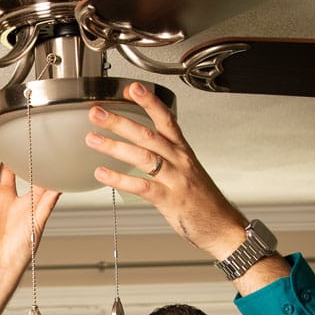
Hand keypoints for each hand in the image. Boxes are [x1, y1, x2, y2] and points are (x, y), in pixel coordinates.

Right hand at [0, 142, 60, 314]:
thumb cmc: (21, 251)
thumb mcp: (39, 222)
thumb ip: (48, 201)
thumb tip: (62, 184)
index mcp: (34, 204)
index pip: (43, 178)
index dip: (47, 163)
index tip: (55, 146)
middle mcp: (17, 198)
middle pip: (22, 170)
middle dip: (26, 153)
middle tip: (31, 132)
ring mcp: (0, 197)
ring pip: (1, 168)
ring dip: (3, 151)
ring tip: (6, 131)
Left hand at [85, 83, 288, 292]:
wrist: (222, 226)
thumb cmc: (203, 201)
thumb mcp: (188, 170)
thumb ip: (167, 156)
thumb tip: (143, 144)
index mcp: (183, 151)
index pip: (166, 118)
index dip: (149, 102)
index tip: (132, 88)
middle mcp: (180, 161)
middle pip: (148, 134)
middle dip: (120, 121)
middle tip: (97, 112)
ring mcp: (175, 180)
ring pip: (143, 157)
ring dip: (114, 146)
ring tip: (92, 139)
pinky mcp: (169, 200)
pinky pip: (141, 186)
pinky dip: (120, 179)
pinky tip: (102, 173)